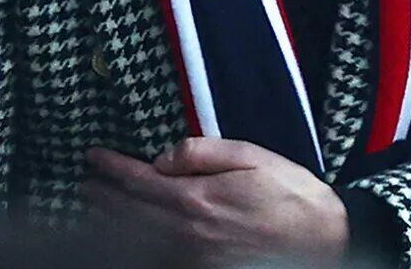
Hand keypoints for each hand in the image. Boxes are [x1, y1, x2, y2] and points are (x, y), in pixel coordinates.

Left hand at [83, 139, 347, 265]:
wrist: (327, 242)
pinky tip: (130, 239)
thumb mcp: (250, 156)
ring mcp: (195, 257)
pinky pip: (160, 258)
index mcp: (197, 198)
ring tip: (94, 207)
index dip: (111, 168)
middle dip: (103, 196)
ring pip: (140, 239)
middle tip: (84, 183)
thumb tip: (163, 156)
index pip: (138, 181)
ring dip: (112, 222)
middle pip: (131, 213)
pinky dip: (138, 247)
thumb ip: (202, 152)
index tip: (93, 156)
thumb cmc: (292, 195)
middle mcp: (189, 232)